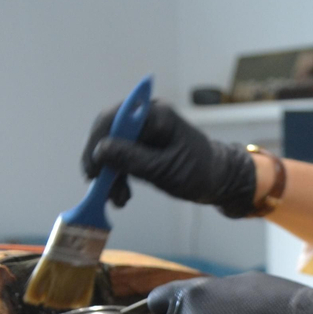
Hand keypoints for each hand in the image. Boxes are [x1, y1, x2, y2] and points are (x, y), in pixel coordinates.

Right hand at [82, 100, 259, 217]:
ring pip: (112, 147)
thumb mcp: (165, 170)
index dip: (97, 142)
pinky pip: (121, 156)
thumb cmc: (199, 172)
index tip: (93, 169)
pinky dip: (118, 176)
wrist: (219, 180)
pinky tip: (122, 196)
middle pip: (109, 132)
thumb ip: (132, 159)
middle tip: (98, 187)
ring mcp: (145, 131)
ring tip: (117, 199)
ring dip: (110, 174)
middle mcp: (148, 116)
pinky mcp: (143, 145)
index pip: (114, 119)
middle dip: (102, 162)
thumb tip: (100, 151)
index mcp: (156, 114)